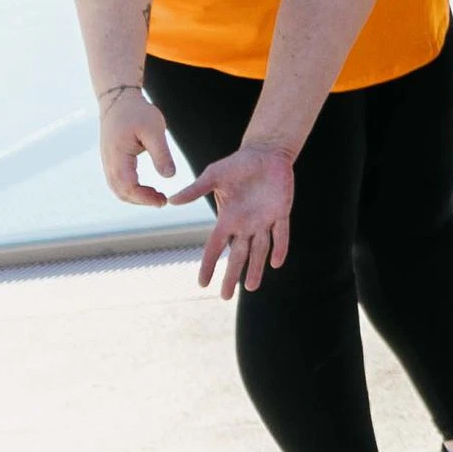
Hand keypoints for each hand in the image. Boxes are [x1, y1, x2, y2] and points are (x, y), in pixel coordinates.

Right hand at [97, 84, 180, 206]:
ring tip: (157, 197)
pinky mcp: (111, 160)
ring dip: (135, 197)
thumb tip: (170, 176)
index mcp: (118, 156)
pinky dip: (130, 190)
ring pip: (117, 189)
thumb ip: (162, 153)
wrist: (118, 100)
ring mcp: (108, 162)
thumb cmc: (137, 113)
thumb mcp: (154, 130)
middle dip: (141, 200)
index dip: (144, 198)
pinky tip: (146, 188)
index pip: (128, 186)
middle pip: (121, 192)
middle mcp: (109, 162)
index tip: (163, 201)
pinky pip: (117, 182)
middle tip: (162, 201)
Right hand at [181, 142, 294, 296]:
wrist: (265, 154)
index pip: (215, 247)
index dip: (209, 264)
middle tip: (225, 297)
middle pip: (237, 255)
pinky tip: (276, 263)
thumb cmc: (237, 164)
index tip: (202, 283)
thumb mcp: (213, 175)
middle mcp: (245, 224)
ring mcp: (264, 220)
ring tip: (251, 288)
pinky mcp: (281, 212)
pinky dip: (279, 247)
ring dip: (256, 268)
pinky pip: (281, 233)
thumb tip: (171, 201)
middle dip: (231, 276)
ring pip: (259, 250)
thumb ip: (195, 189)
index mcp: (227, 218)